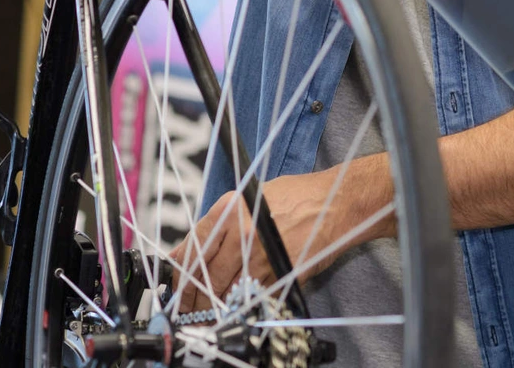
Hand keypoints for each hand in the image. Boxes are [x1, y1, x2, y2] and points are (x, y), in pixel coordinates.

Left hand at [169, 169, 342, 311]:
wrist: (336, 201)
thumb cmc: (296, 196)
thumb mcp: (250, 198)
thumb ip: (217, 225)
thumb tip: (184, 253)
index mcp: (231, 208)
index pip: (192, 251)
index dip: (180, 278)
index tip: (177, 291)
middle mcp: (242, 231)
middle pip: (206, 278)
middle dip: (194, 301)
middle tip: (189, 311)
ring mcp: (261, 254)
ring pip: (226, 293)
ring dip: (215, 309)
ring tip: (208, 317)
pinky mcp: (280, 273)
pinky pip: (252, 297)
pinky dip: (242, 307)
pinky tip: (237, 309)